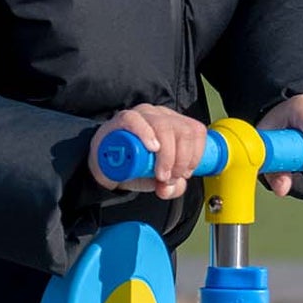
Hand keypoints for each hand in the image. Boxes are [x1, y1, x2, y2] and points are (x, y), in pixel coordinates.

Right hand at [89, 104, 210, 199]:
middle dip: (181, 159)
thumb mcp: (158, 179)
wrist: (106, 166)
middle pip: (183, 131)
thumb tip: (171, 187)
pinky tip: (151, 148)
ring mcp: (142, 115)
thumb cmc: (134, 166)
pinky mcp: (122, 119)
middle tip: (168, 177)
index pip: (195, 131)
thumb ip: (172, 187)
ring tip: (159, 173)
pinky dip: (146, 134)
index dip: (195, 155)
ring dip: (167, 155)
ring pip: (164, 127)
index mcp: (175, 125)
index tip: (185, 173)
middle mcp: (161, 116)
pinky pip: (136, 120)